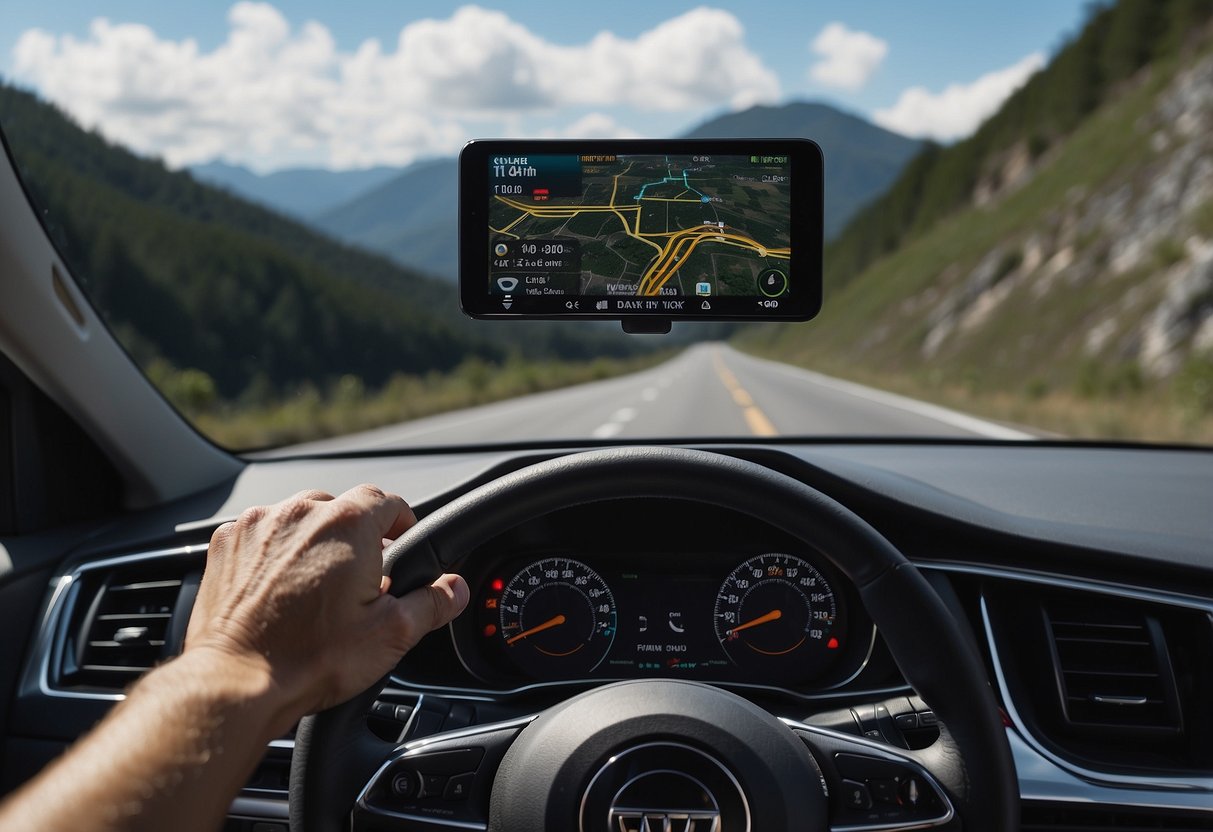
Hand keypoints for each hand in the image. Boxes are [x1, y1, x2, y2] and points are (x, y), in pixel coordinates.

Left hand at [185, 484, 467, 727]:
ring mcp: (257, 526)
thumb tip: (454, 588)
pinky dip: (273, 553)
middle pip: (342, 509)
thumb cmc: (310, 659)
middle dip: (355, 537)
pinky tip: (279, 590)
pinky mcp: (226, 545)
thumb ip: (433, 602)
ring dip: (313, 542)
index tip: (402, 541)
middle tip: (360, 578)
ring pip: (299, 520)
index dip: (401, 522)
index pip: (387, 501)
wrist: (235, 682)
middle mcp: (300, 513)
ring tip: (316, 587)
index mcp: (347, 524)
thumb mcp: (391, 634)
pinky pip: (261, 535)